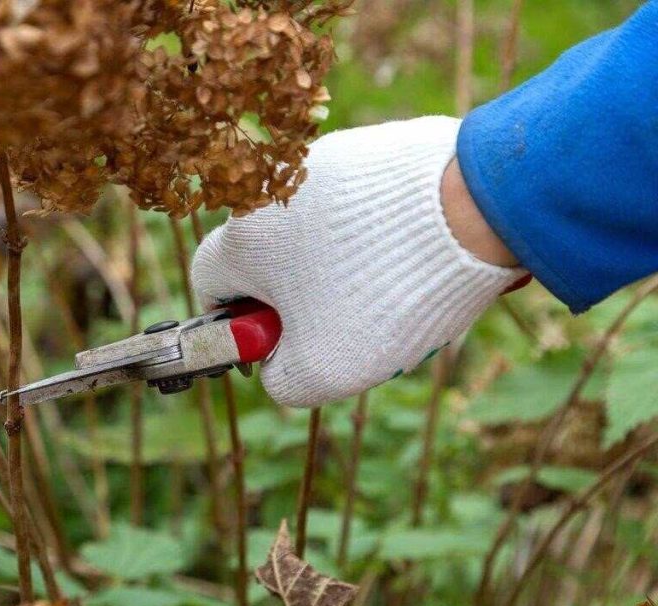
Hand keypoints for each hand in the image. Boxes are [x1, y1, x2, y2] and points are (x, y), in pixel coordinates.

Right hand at [191, 116, 526, 406]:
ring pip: (319, 234)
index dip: (239, 326)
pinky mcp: (374, 146)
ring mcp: (326, 160)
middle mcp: (272, 189)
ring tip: (398, 291)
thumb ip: (280, 378)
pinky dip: (382, 235)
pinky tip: (422, 255)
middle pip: (270, 261)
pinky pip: (362, 205)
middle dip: (303, 302)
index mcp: (242, 238)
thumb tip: (279, 364)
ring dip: (345, 269)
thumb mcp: (321, 370)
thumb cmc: (384, 294)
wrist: (477, 205)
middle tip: (351, 329)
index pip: (210, 286)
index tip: (280, 344)